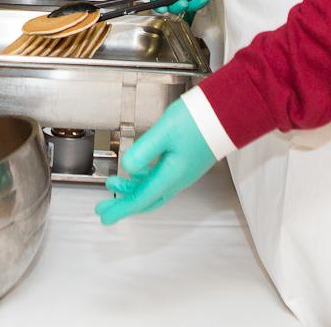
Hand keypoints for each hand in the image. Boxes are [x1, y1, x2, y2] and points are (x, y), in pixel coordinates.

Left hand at [96, 98, 215, 224]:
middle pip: (146, 198)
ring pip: (153, 188)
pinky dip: (144, 179)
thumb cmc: (199, 120)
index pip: (141, 199)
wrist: (225, 113)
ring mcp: (182, 171)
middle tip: (105, 209)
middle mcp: (178, 178)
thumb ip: (144, 150)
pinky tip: (137, 170)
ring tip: (114, 184)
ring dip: (132, 189)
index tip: (106, 217)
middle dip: (124, 204)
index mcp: (172, 175)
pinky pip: (160, 178)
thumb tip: (127, 167)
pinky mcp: (185, 162)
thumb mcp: (165, 132)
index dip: (121, 209)